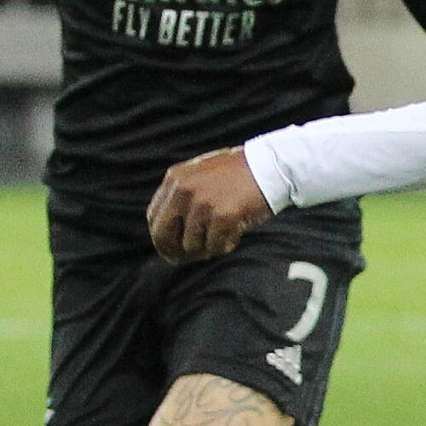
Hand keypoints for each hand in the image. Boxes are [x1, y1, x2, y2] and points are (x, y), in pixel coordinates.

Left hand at [148, 148, 271, 261]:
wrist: (272, 166)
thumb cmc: (239, 175)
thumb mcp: (201, 175)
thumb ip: (182, 196)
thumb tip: (168, 237)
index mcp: (175, 178)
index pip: (153, 217)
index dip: (160, 239)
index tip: (171, 250)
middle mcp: (184, 189)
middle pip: (163, 236)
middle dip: (175, 252)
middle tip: (187, 259)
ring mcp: (202, 203)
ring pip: (191, 246)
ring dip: (208, 247)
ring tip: (225, 234)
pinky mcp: (222, 216)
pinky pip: (214, 247)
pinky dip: (225, 246)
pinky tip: (236, 233)